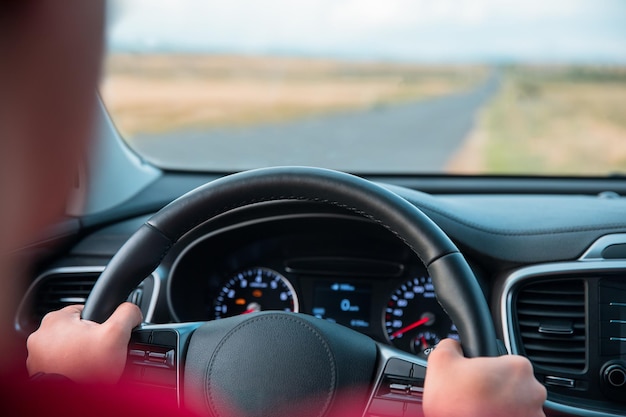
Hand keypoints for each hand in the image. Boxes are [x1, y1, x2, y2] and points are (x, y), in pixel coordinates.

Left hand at [27, 302, 141, 383]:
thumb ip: (127, 314)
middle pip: (77, 330)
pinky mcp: (38, 371)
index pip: (86, 311)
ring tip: (91, 366)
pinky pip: (59, 363)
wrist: (71, 401)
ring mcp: (36, 355)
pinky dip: (70, 367)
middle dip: (90, 341)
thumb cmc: (87, 369)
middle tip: (100, 354)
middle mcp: (40, 335)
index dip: (101, 323)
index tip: (105, 337)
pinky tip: (81, 374)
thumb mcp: (117, 334)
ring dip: (80, 354)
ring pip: (68, 347)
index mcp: (56, 319)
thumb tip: (133, 311)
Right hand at [423, 338, 546, 416]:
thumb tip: (454, 345)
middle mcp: (534, 391)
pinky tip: (485, 416)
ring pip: (518, 404)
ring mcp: (535, 415)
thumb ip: (451, 344)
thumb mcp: (440, 361)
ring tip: (479, 410)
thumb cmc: (455, 406)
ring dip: (502, 405)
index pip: (505, 360)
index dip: (487, 367)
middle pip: (513, 382)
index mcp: (518, 367)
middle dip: (497, 387)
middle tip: (475, 395)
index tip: (475, 377)